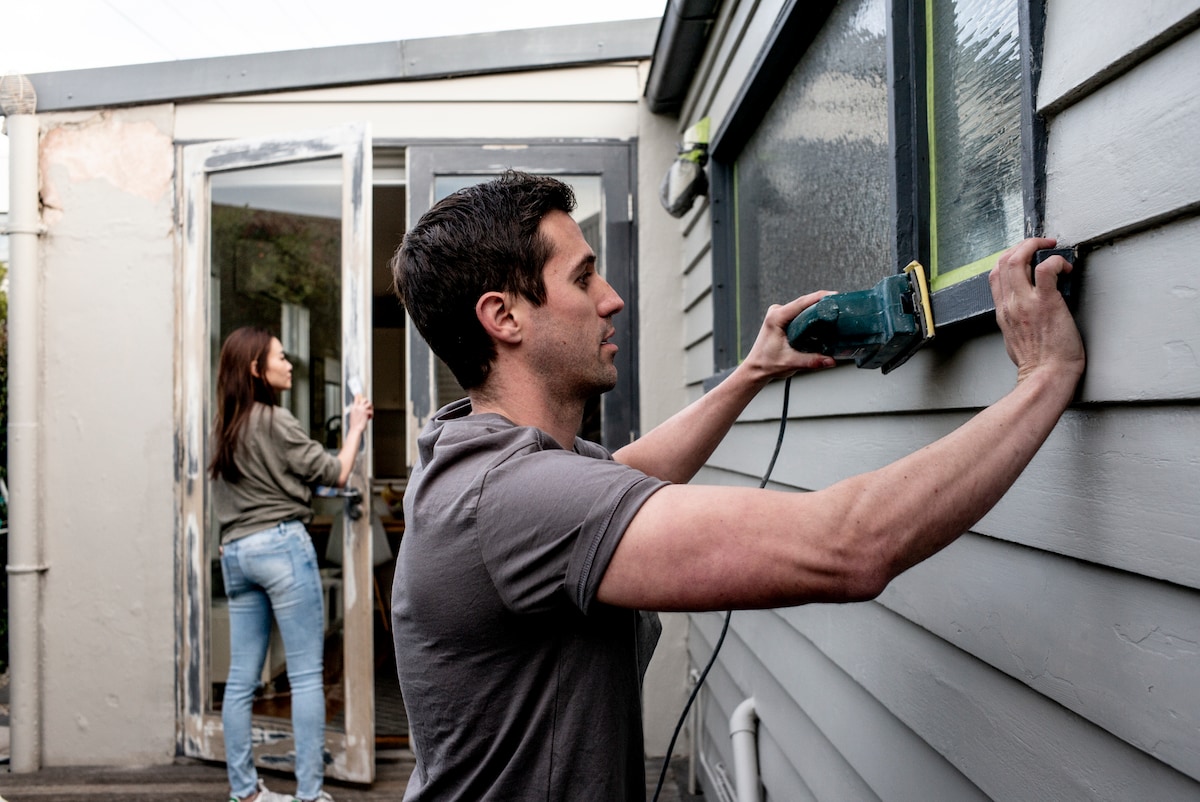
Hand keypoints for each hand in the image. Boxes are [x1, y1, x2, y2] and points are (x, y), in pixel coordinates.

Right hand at [347, 394, 373, 432]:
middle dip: (367, 402)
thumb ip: (356, 410)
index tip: (359, 393)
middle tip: (368, 406)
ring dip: (371, 407)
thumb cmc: (354, 424)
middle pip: (364, 399)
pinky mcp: (366, 412)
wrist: (355, 429)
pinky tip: (370, 417)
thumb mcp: (353, 415)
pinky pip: (371, 411)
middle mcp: (357, 407)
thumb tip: (360, 407)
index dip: (358, 395)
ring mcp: (362, 409)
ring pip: (369, 403)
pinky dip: (371, 414)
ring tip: (370, 412)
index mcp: (353, 407)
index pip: (356, 398)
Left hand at [741, 291, 838, 382]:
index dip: (819, 297)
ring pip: (802, 306)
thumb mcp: (791, 363)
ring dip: (817, 308)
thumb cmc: (767, 364)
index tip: (834, 295)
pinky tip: (822, 317)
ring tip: (833, 310)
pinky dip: (811, 314)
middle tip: (839, 305)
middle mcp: (776, 312)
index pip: (802, 302)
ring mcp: (779, 314)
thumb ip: (812, 361)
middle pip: (804, 302)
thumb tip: (830, 360)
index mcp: (776, 318)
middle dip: (822, 302)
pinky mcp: (782, 319)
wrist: (756, 369)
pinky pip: (799, 312)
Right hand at [989, 237, 1084, 385]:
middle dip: (1024, 245)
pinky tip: (1065, 269)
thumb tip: (1026, 309)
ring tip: (1052, 249)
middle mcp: (1010, 303)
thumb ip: (1015, 319)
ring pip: (1019, 259)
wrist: (1047, 376)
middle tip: (1041, 245)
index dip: (1010, 257)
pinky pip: (1046, 269)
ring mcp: (1026, 302)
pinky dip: (1056, 262)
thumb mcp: (1013, 338)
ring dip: (1036, 246)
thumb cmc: (1037, 363)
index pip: (995, 273)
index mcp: (1003, 311)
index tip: (1025, 255)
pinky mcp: (1047, 303)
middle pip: (1004, 260)